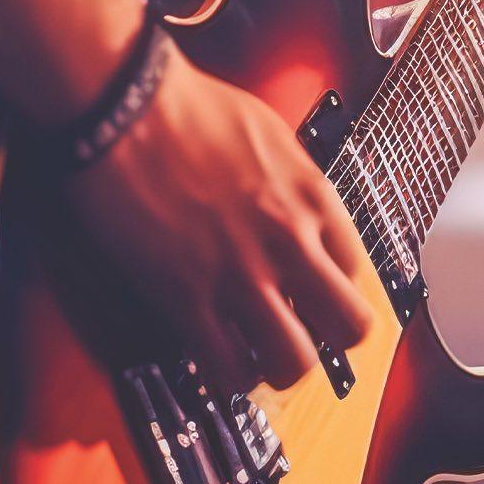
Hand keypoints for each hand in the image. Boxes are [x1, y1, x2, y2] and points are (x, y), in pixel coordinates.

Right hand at [64, 48, 376, 396]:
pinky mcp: (188, 297)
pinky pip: (227, 367)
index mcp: (313, 198)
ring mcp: (242, 275)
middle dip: (331, 338)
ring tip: (262, 359)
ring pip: (296, 361)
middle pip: (350, 325)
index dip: (335, 288)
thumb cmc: (187, 107)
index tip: (315, 293)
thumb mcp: (269, 132)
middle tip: (306, 336)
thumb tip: (294, 202)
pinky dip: (230, 376)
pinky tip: (220, 363)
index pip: (358, 270)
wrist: (125, 108)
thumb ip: (292, 178)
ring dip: (281, 368)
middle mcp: (290, 241)